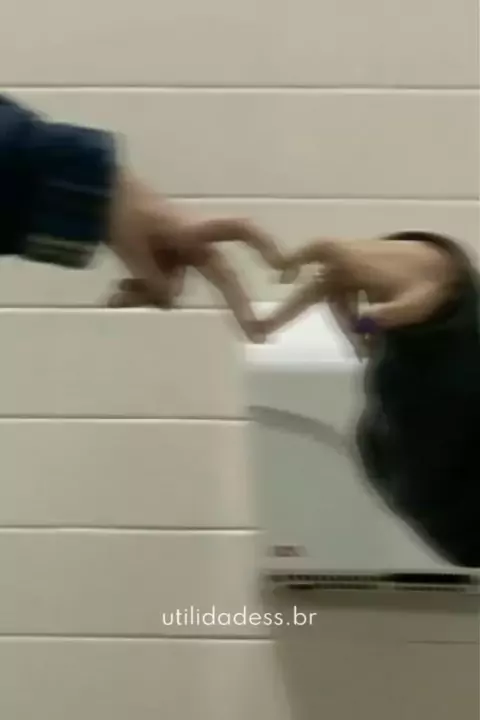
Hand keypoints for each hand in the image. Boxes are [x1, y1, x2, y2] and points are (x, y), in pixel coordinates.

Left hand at [107, 175, 284, 341]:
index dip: (262, 245)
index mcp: (193, 232)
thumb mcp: (133, 247)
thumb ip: (154, 279)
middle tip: (258, 336)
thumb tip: (172, 301)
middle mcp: (193, 246)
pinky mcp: (161, 262)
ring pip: (173, 288)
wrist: (96, 195)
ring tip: (114, 295)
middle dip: (238, 306)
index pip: (238, 232)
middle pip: (222, 276)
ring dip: (146, 294)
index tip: (280, 267)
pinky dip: (137, 291)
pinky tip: (112, 296)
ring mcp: (177, 256)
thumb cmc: (119, 213)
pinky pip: (156, 286)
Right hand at [256, 233, 461, 350]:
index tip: (280, 276)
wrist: (436, 272)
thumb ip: (388, 315)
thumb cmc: (423, 285)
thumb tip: (362, 326)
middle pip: (314, 287)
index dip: (296, 260)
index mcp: (355, 259)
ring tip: (362, 350)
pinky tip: (364, 338)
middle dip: (290, 310)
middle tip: (264, 329)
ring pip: (332, 301)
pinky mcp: (354, 280)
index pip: (319, 251)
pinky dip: (349, 318)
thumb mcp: (412, 304)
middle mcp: (347, 261)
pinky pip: (342, 301)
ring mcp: (349, 270)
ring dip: (342, 325)